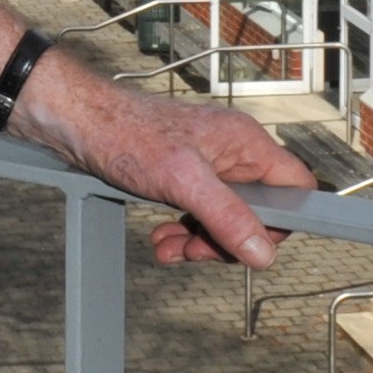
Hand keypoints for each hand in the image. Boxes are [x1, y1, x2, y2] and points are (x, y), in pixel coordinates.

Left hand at [16, 73, 315, 266]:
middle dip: (227, 240)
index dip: (281, 224)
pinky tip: (163, 238)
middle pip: (259, 211)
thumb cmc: (125, 132)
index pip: (296, 189)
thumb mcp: (182, 181)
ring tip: (169, 248)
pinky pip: (200, 212)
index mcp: (246, 144)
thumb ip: (226, 216)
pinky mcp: (185, 175)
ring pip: (226, 216)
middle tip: (196, 252)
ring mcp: (209, 164)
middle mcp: (234, 152)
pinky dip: (184, 231)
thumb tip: (263, 253)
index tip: (248, 245)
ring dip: (200, 241)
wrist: (77, 120)